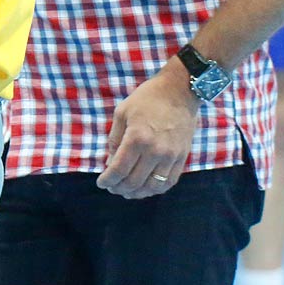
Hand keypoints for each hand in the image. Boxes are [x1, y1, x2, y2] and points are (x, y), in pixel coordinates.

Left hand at [96, 61, 199, 198]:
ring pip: (153, 186)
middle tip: (112, 188)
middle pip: (134, 181)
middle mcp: (155, 151)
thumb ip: (114, 140)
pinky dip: (156, 189)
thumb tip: (110, 163)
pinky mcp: (182, 157)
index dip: (108, 180)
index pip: (119, 169)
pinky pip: (169, 181)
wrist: (179, 91)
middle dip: (120, 188)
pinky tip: (146, 188)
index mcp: (136, 138)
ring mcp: (171, 156)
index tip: (101, 183)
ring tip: (127, 192)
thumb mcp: (121, 113)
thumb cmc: (146, 99)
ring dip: (138, 193)